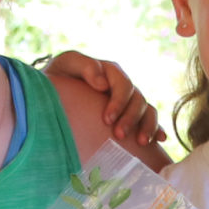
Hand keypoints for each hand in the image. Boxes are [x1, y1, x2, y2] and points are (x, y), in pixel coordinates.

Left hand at [48, 50, 166, 147]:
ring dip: (147, 126)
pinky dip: (156, 129)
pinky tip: (159, 140)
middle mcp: (121, 86)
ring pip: (147, 110)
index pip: (123, 84)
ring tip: (141, 143)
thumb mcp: (64, 65)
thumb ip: (83, 66)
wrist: (49, 95)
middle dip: (131, 118)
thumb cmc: (55, 79)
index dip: (119, 102)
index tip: (107, 120)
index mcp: (109, 71)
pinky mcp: (129, 116)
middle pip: (137, 99)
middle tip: (119, 135)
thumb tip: (103, 84)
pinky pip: (149, 120)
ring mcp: (127, 101)